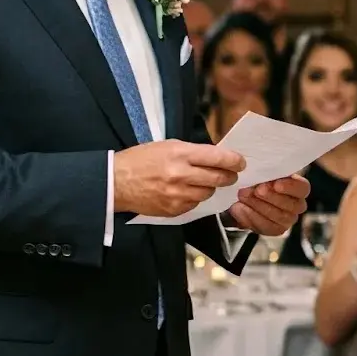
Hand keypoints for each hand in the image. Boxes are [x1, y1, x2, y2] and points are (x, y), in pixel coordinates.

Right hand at [112, 140, 244, 216]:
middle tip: (230, 174)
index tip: (240, 162)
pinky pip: (195, 205)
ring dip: (210, 188)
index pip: (219, 158)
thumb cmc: (140, 160)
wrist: (115, 182)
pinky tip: (186, 192)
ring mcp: (178, 195)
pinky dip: (195, 198)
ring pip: (209, 193)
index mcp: (180, 154)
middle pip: (220, 178)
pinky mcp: (174, 210)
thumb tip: (217, 157)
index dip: (235, 161)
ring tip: (203, 182)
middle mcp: (181, 175)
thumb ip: (193, 151)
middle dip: (229, 176)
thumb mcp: (167, 146)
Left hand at [227, 174, 309, 235]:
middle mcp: (297, 205)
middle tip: (255, 190)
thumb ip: (266, 171)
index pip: (302, 187)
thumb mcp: (262, 172)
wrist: (244, 197)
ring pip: (278, 216)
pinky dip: (251, 217)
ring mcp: (288, 219)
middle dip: (271, 197)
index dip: (290, 186)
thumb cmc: (257, 181)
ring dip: (258, 205)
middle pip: (291, 204)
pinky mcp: (276, 229)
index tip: (275, 184)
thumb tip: (260, 168)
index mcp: (298, 187)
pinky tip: (240, 208)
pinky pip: (266, 226)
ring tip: (244, 196)